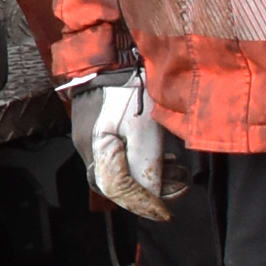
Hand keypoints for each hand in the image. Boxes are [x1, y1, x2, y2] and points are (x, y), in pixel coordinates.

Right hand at [70, 76, 172, 220]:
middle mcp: (88, 147)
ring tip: (176, 170)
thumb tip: (152, 194)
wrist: (115, 54)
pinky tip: (162, 158)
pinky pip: (119, 158)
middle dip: (147, 194)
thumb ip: (147, 163)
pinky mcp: (101, 130)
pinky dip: (142, 165)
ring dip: (148, 179)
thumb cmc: (130, 84)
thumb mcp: (145, 125)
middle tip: (177, 189)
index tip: (165, 211)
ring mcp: (92, 138)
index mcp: (97, 146)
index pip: (117, 189)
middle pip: (115, 185)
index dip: (143, 204)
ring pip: (118, 173)